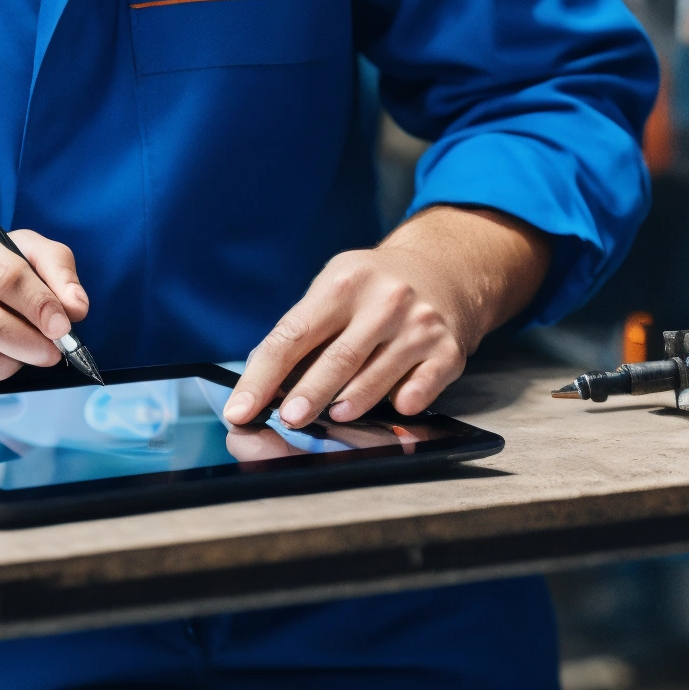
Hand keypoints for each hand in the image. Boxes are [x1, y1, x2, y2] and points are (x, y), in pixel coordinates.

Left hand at [221, 205, 548, 427]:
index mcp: (343, 283)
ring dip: (353, 401)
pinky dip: (406, 400)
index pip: (293, 335)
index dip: (263, 376)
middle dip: (309, 393)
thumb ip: (302, 332)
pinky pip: (422, 387)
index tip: (240, 409)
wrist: (443, 270)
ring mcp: (419, 326)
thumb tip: (261, 386)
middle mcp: (384, 300)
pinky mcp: (447, 351)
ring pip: (378, 375)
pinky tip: (395, 406)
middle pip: (338, 358)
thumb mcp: (333, 290)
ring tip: (333, 416)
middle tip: (288, 419)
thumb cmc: (373, 288)